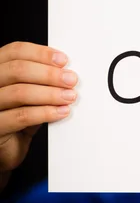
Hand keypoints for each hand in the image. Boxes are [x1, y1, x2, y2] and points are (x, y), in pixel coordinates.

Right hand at [0, 42, 77, 182]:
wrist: (5, 150)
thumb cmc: (16, 118)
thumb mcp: (28, 95)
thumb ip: (40, 81)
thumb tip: (66, 71)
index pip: (15, 51)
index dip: (41, 53)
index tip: (63, 60)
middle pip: (17, 69)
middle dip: (49, 74)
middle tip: (70, 80)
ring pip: (20, 92)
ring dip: (50, 93)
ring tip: (69, 97)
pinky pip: (21, 116)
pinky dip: (45, 112)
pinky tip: (61, 112)